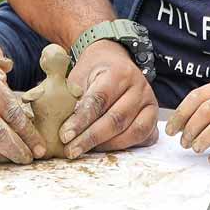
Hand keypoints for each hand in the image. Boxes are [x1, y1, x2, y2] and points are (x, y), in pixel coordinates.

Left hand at [59, 39, 158, 158]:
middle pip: (116, 119)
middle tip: (71, 149)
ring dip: (107, 146)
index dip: (81, 120)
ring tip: (84, 150)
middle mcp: (139, 87)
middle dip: (91, 138)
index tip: (64, 135)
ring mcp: (150, 102)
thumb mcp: (78, 74)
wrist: (114, 59)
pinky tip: (105, 149)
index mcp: (118, 72)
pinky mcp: (153, 116)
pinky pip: (143, 137)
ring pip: (131, 132)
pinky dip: (125, 147)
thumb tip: (57, 123)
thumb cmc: (93, 70)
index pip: (99, 100)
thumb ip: (70, 96)